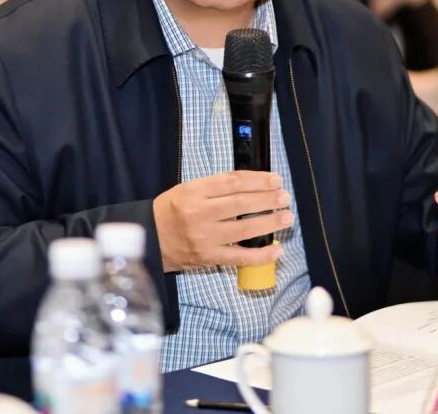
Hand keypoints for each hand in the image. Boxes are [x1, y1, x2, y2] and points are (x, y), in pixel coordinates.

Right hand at [153, 170, 291, 271]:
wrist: (151, 238)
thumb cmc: (172, 211)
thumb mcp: (188, 189)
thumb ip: (216, 187)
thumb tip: (252, 185)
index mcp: (194, 192)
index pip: (232, 182)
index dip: (258, 180)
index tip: (275, 180)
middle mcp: (199, 214)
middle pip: (241, 204)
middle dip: (267, 199)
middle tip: (284, 197)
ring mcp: (205, 238)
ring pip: (244, 230)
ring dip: (270, 223)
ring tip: (286, 217)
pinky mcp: (209, 257)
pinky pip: (239, 257)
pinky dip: (261, 255)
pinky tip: (276, 250)